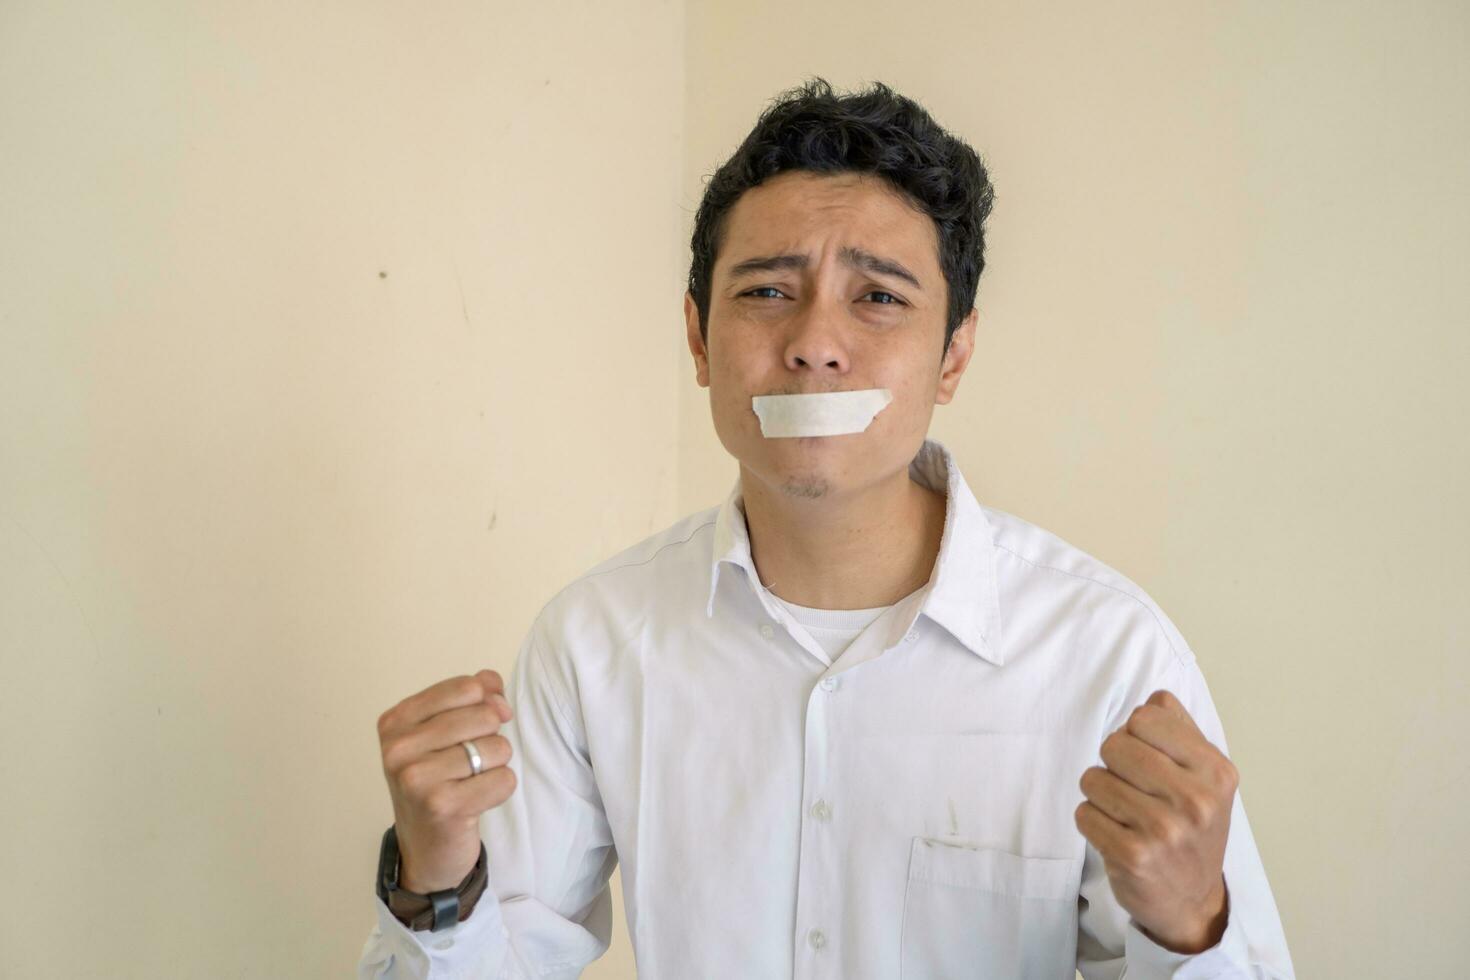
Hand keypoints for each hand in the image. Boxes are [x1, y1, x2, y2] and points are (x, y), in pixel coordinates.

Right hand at [377, 669, 516, 892]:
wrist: (426, 846)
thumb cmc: (437, 780)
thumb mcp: (443, 732)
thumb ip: (473, 697)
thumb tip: (494, 684)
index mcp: (396, 721)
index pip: (466, 687)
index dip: (488, 701)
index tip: (481, 724)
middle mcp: (399, 748)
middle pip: (485, 716)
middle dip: (491, 738)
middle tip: (469, 763)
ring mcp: (417, 779)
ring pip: (497, 748)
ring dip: (496, 766)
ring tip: (471, 781)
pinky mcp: (442, 806)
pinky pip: (503, 779)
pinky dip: (501, 788)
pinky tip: (477, 800)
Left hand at [1075, 689, 1236, 952]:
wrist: (1192, 900)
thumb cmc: (1192, 827)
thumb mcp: (1205, 776)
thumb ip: (1180, 729)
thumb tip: (1154, 698)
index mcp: (1215, 770)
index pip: (1145, 717)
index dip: (1134, 734)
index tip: (1147, 759)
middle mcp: (1195, 799)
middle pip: (1114, 743)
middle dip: (1113, 763)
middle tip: (1133, 789)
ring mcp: (1164, 830)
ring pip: (1093, 777)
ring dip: (1100, 794)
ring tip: (1125, 814)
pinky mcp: (1133, 856)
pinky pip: (1084, 813)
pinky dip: (1092, 821)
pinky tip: (1117, 835)